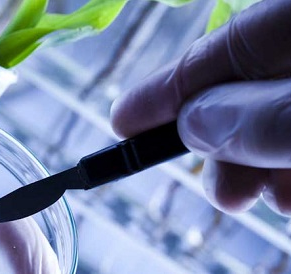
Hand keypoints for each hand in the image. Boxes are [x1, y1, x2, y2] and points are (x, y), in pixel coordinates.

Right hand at [110, 0, 290, 214]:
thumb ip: (263, 119)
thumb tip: (192, 125)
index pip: (221, 48)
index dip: (166, 88)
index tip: (122, 122)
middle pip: (247, 85)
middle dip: (216, 139)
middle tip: (213, 188)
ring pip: (273, 113)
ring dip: (253, 161)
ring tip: (245, 198)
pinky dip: (284, 165)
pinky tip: (283, 194)